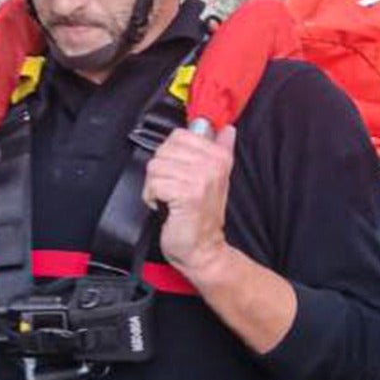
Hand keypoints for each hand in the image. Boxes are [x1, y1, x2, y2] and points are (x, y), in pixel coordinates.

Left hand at [143, 126, 237, 280]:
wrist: (203, 250)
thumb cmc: (202, 217)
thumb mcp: (215, 179)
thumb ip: (220, 150)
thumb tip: (228, 129)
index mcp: (219, 156)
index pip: (178, 135)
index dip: (169, 155)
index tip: (178, 172)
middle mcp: (213, 164)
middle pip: (164, 150)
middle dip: (160, 172)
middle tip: (172, 189)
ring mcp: (201, 178)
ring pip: (156, 166)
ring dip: (155, 186)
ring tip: (169, 198)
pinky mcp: (187, 193)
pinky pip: (154, 184)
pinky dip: (152, 198)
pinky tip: (165, 206)